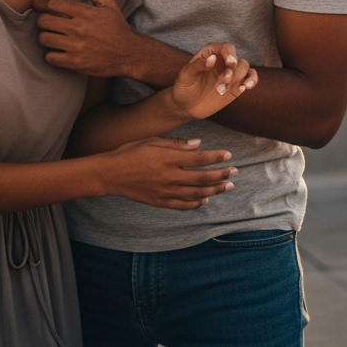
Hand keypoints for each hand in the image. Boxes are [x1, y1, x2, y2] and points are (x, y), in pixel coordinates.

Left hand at [36, 0, 136, 76]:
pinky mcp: (75, 63)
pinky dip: (51, 54)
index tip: (38, 5)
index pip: (52, 3)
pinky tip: (59, 50)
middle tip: (47, 21)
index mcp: (85, 12)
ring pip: (44, 39)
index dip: (41, 3)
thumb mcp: (107, 3)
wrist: (129, 54)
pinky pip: (50, 57)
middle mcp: (79, 28)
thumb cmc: (117, 27)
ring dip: (46, 36)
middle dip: (42, 20)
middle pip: (44, 21)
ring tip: (53, 35)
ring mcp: (76, 47)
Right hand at [99, 137, 237, 209]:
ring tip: (227, 186)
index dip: (216, 157)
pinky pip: (183, 205)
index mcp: (169, 158)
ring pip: (197, 194)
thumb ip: (176, 144)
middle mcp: (170, 176)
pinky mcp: (161, 202)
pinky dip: (197, 203)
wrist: (111, 174)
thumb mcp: (153, 140)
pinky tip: (205, 199)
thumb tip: (198, 144)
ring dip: (215, 190)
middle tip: (235, 172)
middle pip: (202, 178)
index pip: (200, 159)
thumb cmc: (131, 152)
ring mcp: (166, 192)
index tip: (229, 155)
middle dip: (221, 175)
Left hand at [170, 44, 257, 120]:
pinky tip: (245, 87)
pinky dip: (251, 81)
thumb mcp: (186, 76)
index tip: (230, 63)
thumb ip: (197, 66)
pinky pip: (250, 78)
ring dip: (239, 78)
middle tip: (222, 83)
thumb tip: (212, 58)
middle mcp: (222, 61)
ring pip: (245, 67)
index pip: (225, 48)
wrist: (186, 106)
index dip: (230, 54)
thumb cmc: (183, 88)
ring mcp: (230, 73)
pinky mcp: (236, 85)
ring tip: (228, 89)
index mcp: (210, 54)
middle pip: (237, 59)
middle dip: (233, 71)